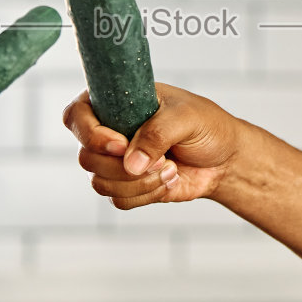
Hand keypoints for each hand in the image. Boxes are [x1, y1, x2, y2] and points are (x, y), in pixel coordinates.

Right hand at [64, 82, 240, 210]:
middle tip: (162, 158)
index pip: (76, 115)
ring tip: (170, 168)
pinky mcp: (127, 186)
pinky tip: (169, 180)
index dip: (90, 134)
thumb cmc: (207, 126)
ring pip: (100, 183)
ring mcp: (115, 162)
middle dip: (123, 165)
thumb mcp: (186, 118)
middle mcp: (108, 132)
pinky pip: (118, 199)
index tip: (121, 144)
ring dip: (139, 182)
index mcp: (115, 102)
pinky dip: (146, 195)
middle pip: (86, 157)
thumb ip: (157, 134)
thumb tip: (130, 163)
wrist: (225, 159)